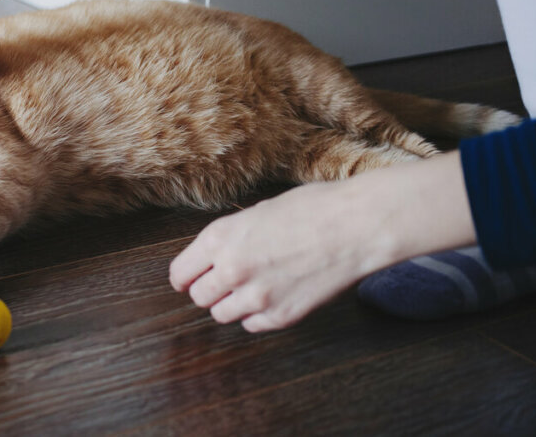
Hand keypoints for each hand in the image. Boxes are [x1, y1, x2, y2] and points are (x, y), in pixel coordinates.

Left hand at [169, 152, 475, 331]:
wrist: (355, 226)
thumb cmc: (312, 209)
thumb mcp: (256, 212)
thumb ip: (230, 237)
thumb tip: (216, 254)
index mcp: (219, 238)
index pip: (180, 273)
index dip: (184, 276)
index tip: (189, 278)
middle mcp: (231, 270)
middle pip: (199, 297)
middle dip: (207, 290)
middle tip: (222, 282)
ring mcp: (257, 297)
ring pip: (222, 315)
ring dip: (230, 304)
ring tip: (249, 288)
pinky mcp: (282, 316)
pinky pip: (252, 326)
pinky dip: (256, 316)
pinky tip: (270, 298)